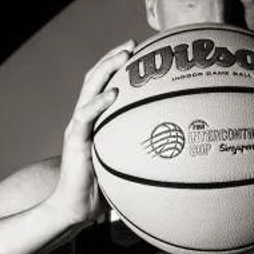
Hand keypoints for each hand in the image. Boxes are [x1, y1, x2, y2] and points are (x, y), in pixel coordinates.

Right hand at [49, 40, 135, 225]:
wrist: (74, 210)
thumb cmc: (103, 190)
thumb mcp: (127, 165)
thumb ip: (143, 152)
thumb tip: (179, 151)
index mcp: (96, 121)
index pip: (104, 84)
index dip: (118, 66)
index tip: (140, 51)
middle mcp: (84, 119)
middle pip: (95, 78)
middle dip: (113, 57)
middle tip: (133, 43)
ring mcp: (78, 128)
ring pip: (89, 89)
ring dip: (106, 69)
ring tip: (124, 56)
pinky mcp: (76, 141)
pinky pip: (86, 116)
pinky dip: (99, 102)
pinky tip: (113, 92)